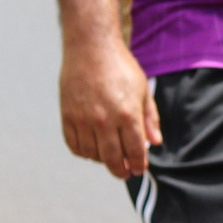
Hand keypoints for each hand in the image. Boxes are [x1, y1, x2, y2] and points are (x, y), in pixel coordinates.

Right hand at [60, 36, 160, 178]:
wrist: (91, 49)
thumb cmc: (120, 67)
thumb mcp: (143, 91)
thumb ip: (150, 119)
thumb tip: (155, 142)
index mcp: (128, 114)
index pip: (135, 151)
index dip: (138, 164)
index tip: (140, 169)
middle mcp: (104, 120)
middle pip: (112, 158)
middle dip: (121, 170)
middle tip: (126, 173)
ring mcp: (83, 119)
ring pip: (92, 154)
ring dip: (102, 160)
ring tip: (110, 157)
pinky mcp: (67, 116)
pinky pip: (74, 145)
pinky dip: (83, 152)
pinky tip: (92, 149)